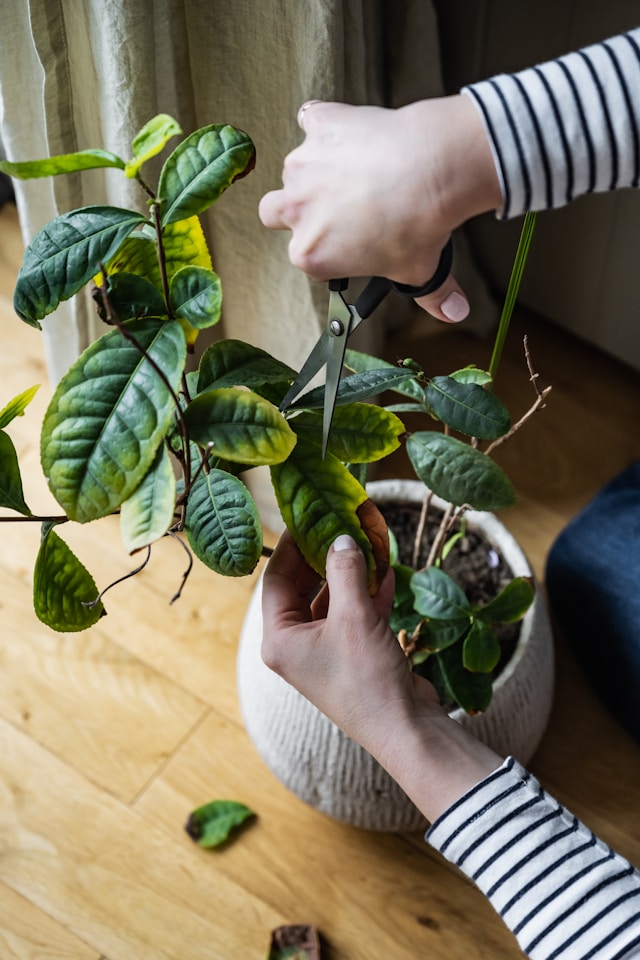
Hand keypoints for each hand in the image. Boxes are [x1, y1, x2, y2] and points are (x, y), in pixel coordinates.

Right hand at [259, 96, 501, 323]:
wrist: (434, 170)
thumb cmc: (420, 225)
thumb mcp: (421, 271)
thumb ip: (432, 296)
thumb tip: (455, 312)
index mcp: (311, 253)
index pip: (307, 254)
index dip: (328, 247)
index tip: (349, 240)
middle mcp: (296, 209)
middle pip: (275, 212)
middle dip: (295, 210)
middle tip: (333, 206)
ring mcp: (303, 165)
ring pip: (296, 169)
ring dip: (318, 168)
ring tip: (360, 168)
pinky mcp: (318, 125)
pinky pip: (311, 119)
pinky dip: (325, 124)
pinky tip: (352, 131)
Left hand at [261, 531, 502, 820]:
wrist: (406, 729)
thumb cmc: (368, 678)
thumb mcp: (354, 616)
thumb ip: (344, 571)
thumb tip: (340, 538)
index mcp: (280, 639)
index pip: (275, 579)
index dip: (291, 545)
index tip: (307, 516)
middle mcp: (296, 645)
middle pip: (302, 588)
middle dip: (324, 557)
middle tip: (339, 524)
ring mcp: (324, 652)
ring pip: (331, 600)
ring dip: (350, 574)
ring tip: (367, 542)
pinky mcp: (352, 656)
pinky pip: (353, 616)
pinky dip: (368, 594)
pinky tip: (386, 572)